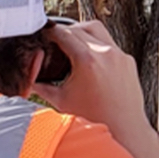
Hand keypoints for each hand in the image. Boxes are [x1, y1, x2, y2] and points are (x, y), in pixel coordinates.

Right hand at [31, 20, 151, 145]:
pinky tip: (89, 60)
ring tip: (72, 47)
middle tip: (56, 41)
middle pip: (80, 27)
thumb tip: (31, 76)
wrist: (125, 130)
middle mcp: (106, 53)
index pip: (64, 33)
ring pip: (98, 30)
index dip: (50, 32)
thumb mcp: (61, 101)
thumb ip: (42, 86)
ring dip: (83, 33)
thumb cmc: (97, 119)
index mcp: (88, 60)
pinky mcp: (128, 61)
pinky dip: (97, 46)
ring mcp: (119, 56)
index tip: (45, 35)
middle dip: (65, 31)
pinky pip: (109, 44)